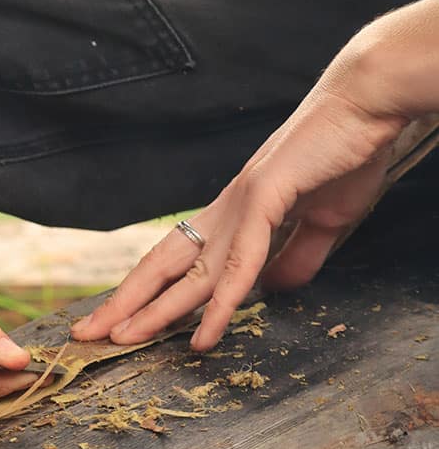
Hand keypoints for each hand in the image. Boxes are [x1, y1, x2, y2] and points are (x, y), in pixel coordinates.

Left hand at [72, 54, 410, 351]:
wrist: (362, 107)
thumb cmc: (343, 157)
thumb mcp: (321, 221)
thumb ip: (296, 255)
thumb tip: (277, 290)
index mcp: (234, 214)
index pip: (178, 260)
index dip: (147, 292)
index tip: (120, 321)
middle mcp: (227, 211)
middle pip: (164, 266)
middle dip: (126, 303)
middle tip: (87, 335)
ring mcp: (242, 205)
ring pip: (190, 272)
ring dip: (156, 311)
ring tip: (121, 341)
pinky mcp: (266, 199)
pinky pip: (240, 264)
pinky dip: (221, 303)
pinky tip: (202, 335)